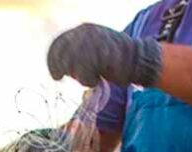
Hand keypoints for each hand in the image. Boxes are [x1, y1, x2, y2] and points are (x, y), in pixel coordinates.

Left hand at [47, 23, 162, 87]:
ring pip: (75, 63)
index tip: (57, 78)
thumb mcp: (91, 53)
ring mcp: (97, 40)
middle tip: (78, 79)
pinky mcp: (105, 51)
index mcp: (82, 30)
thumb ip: (76, 55)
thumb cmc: (113, 61)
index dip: (53, 62)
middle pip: (64, 54)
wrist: (138, 60)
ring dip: (81, 77)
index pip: (58, 44)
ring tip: (91, 80)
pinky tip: (96, 81)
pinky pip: (87, 68)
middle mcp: (87, 32)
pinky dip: (89, 79)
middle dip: (67, 70)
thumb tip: (60, 66)